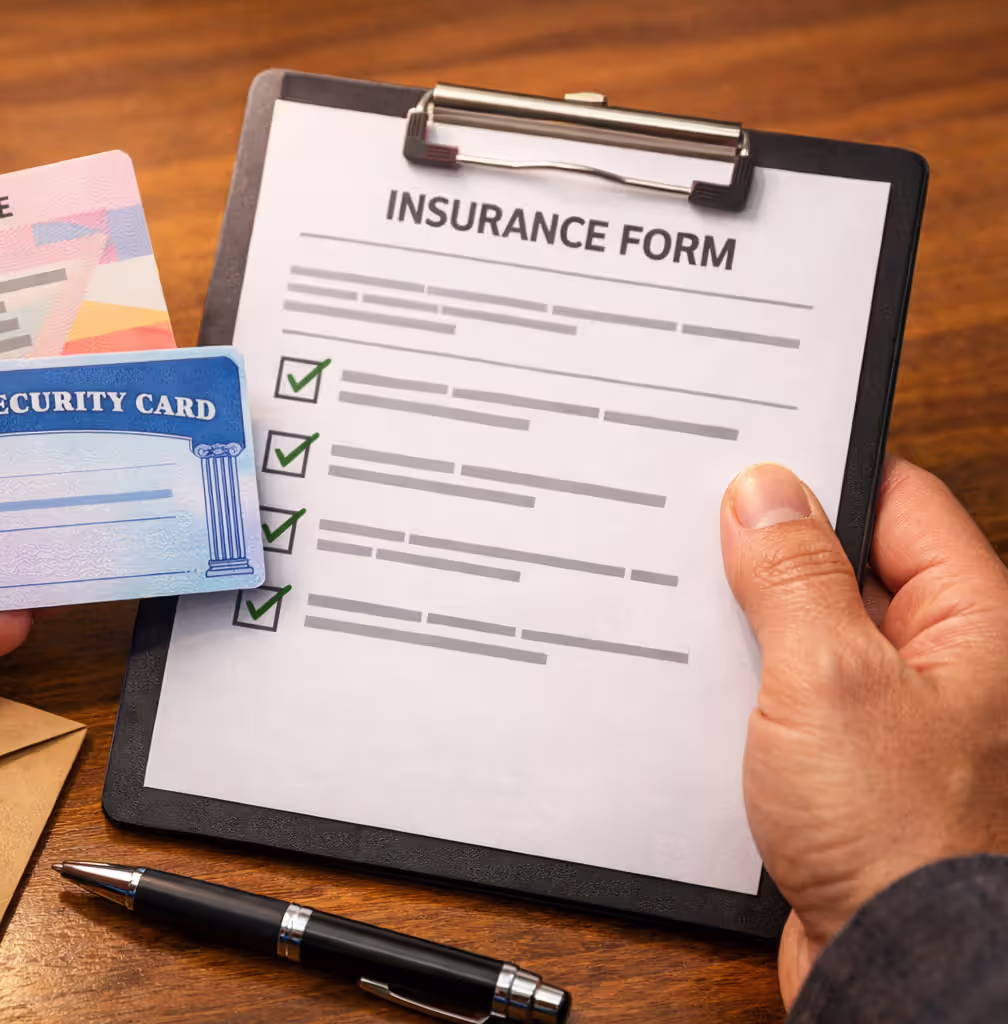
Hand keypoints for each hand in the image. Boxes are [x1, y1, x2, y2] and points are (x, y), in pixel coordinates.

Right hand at [720, 459, 1007, 1004]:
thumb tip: (765, 495)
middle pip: (846, 566)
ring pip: (808, 635)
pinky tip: (701, 695)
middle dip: (768, 556)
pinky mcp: (848, 766)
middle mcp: (940, 663)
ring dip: (749, 630)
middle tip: (697, 542)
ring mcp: (894, 716)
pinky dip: (744, 689)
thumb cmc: (901, 839)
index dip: (821, 473)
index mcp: (970, 623)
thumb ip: (794, 575)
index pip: (898, 501)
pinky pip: (789, 698)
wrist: (895, 964)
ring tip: (694, 626)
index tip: (744, 463)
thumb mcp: (829, 677)